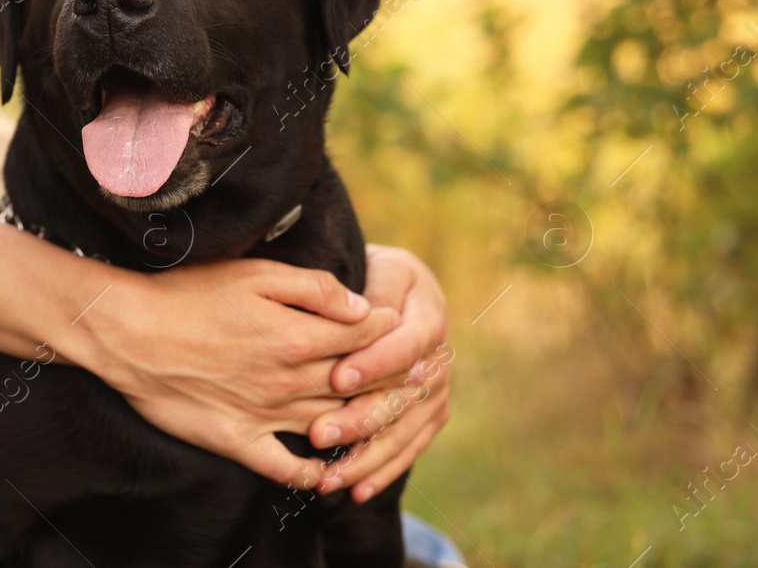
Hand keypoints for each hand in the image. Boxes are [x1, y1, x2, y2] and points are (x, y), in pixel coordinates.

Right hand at [79, 258, 399, 488]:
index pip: (367, 338)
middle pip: (359, 386)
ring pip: (333, 426)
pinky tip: (326, 469)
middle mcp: (288, 381)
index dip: (393, 332)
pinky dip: (312, 473)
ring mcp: (264, 416)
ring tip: (385, 419)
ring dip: (365, 426)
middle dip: (394, 380)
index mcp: (296, 336)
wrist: (126, 332)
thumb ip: (313, 289)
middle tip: (417, 377)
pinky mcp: (237, 441)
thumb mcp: (253, 273)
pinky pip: (286, 469)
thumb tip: (362, 306)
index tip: (409, 329)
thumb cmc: (187, 293)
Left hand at [309, 244, 451, 500]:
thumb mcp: (378, 267)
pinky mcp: (430, 415)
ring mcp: (437, 391)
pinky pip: (409, 447)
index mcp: (428, 316)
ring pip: (405, 430)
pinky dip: (383, 471)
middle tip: (319, 434)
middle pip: (404, 397)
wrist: (396, 288)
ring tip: (330, 476)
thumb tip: (361, 313)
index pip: (406, 345)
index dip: (375, 363)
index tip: (338, 378)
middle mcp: (439, 359)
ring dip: (367, 457)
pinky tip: (355, 491)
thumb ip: (372, 292)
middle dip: (361, 419)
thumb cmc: (374, 273)